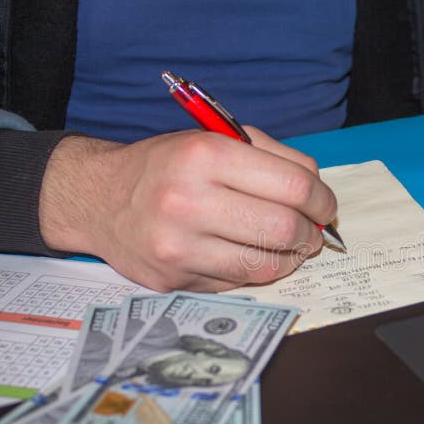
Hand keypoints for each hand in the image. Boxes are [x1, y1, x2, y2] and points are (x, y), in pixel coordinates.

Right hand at [39, 127, 337, 291]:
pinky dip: (258, 270)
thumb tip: (319, 195)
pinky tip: (255, 255)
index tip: (325, 206)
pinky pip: (239, 283)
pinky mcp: (173, 279)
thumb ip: (275, 159)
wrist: (99, 199)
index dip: (322, 200)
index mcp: (205, 155)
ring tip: (291, 246)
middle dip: (311, 233)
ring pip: (266, 265)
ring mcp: (178, 246)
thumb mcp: (216, 140)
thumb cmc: (168, 166)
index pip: (294, 186)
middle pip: (284, 228)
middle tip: (311, 231)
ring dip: (291, 257)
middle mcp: (188, 201)